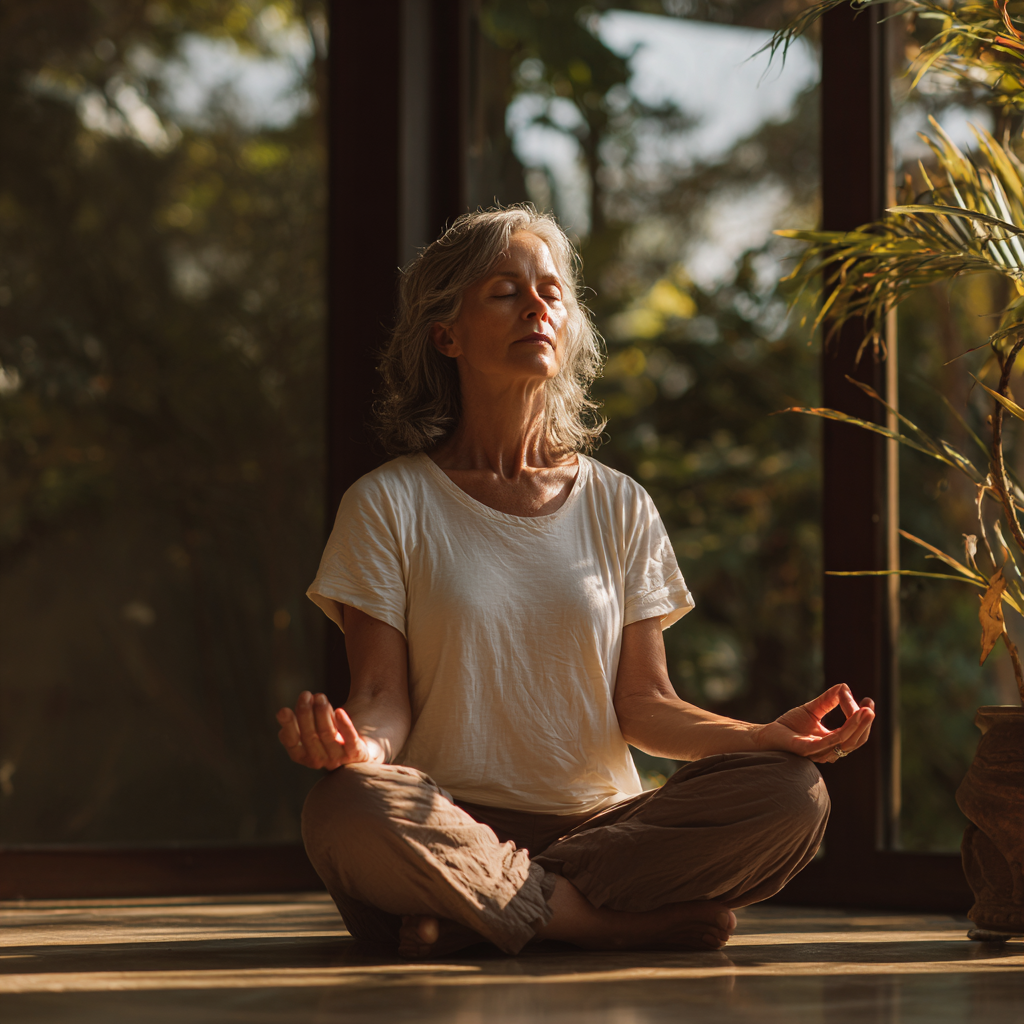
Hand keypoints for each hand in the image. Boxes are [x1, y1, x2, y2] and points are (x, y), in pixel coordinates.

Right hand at [275, 691, 374, 769]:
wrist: (371, 733)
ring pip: (328, 736)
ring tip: (320, 696)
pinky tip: (339, 711)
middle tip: (305, 694)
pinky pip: (350, 740)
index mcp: (307, 756)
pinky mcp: (360, 754)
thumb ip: (302, 721)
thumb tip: (282, 714)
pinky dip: (344, 725)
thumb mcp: (316, 724)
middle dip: (305, 714)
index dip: (288, 728)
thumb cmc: (338, 727)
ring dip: (322, 714)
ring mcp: (341, 760)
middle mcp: (322, 761)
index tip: (283, 710)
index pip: (293, 744)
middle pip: (310, 738)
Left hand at [756, 684, 874, 763]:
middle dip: (865, 724)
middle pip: (855, 740)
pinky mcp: (805, 749)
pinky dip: (842, 731)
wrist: (764, 736)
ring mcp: (818, 752)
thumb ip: (828, 700)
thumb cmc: (788, 726)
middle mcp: (829, 751)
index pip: (854, 734)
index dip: (863, 720)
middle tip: (871, 707)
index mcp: (832, 743)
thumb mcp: (812, 710)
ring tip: (866, 711)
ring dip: (858, 726)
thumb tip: (845, 687)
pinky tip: (850, 720)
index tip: (869, 702)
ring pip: (845, 741)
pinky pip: (828, 742)